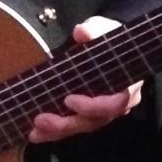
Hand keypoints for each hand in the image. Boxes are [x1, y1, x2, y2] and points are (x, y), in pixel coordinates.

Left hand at [28, 16, 143, 142]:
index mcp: (127, 86)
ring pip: (82, 127)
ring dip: (57, 131)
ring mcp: (103, 113)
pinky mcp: (89, 116)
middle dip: (67, 124)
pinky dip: (54, 132)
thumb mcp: (104, 29)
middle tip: (42, 120)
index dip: (93, 106)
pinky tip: (36, 133)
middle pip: (94, 122)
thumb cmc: (108, 38)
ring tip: (35, 131)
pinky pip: (74, 127)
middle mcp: (118, 105)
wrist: (110, 46)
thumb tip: (82, 32)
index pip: (115, 104)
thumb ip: (95, 30)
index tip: (69, 100)